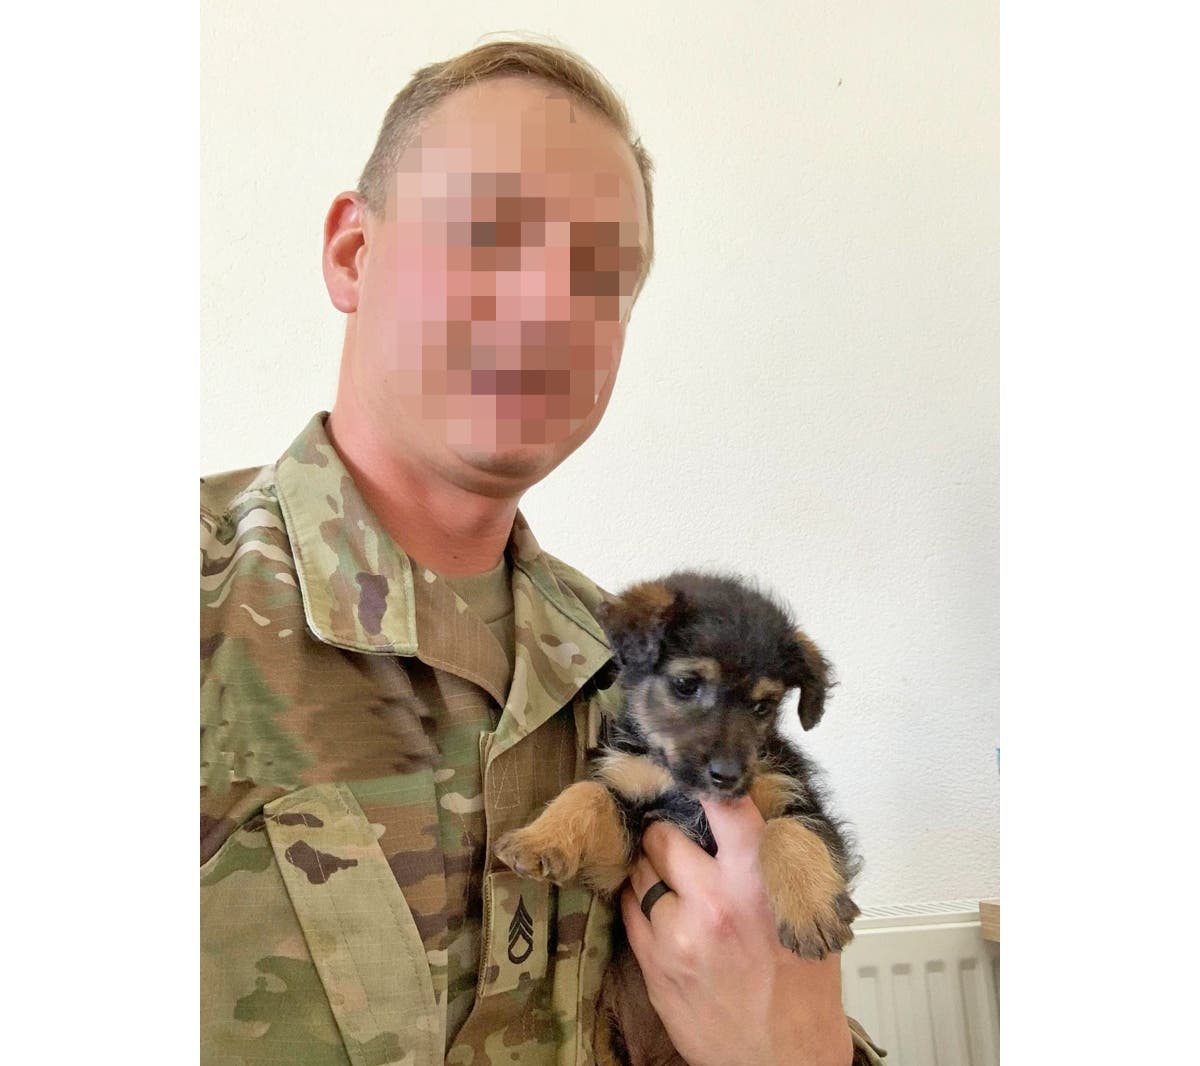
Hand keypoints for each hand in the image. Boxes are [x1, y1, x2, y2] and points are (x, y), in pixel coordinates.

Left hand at [620, 796, 853, 1065]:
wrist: (783, 1060)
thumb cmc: (801, 989)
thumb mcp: (810, 914)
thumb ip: (783, 859)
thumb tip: (757, 809)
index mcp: (759, 886)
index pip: (728, 810)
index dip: (710, 785)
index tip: (700, 773)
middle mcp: (714, 904)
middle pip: (663, 835)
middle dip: (669, 833)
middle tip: (681, 840)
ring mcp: (676, 934)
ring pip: (640, 870)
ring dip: (653, 869)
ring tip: (677, 884)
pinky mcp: (652, 962)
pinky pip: (629, 907)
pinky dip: (642, 902)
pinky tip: (665, 912)